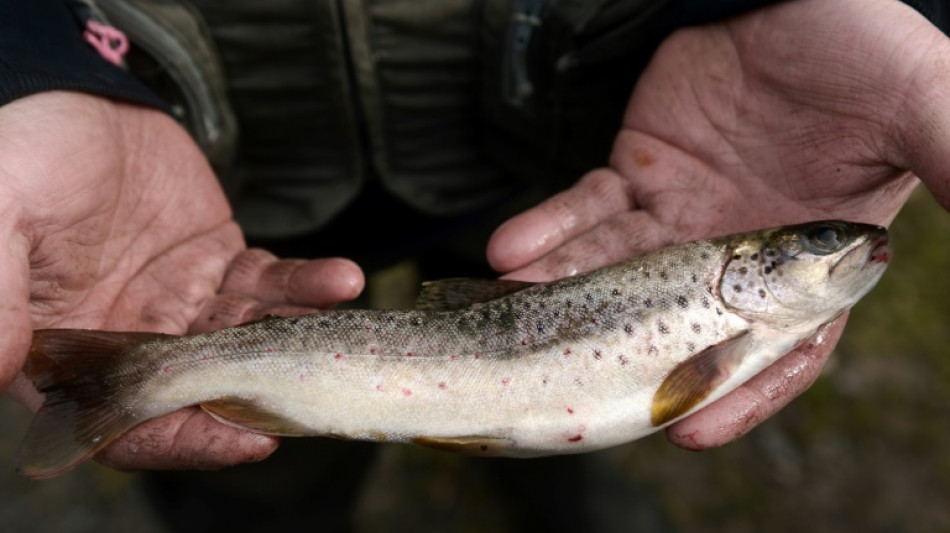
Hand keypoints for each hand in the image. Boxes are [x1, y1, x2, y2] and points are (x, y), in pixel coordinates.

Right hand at [0, 91, 363, 470]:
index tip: (247, 442)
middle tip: (316, 387)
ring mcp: (183, 301)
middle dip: (264, 393)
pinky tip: (340, 279)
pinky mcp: (220, 262)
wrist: (69, 96)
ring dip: (299, 335)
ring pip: (250, 337)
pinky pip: (270, 284)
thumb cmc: (20, 156)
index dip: (186, 443)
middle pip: (205, 390)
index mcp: (72, 351)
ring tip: (339, 316)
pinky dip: (306, 286)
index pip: (131, 424)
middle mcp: (134, 338)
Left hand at [487, 0, 946, 447]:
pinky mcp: (636, 176)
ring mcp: (679, 218)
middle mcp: (735, 254)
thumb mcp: (918, 103)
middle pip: (675, 325)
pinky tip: (511, 250)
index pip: (777, 347)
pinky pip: (583, 209)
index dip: (739, 393)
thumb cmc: (861, 49)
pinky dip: (547, 231)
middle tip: (576, 383)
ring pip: (615, 272)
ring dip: (564, 295)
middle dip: (624, 356)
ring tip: (519, 307)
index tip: (693, 432)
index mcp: (807, 261)